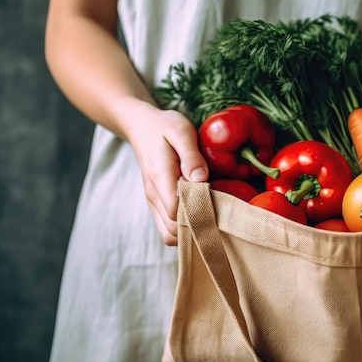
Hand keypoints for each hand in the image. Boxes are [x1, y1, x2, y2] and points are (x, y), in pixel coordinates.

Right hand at [126, 104, 208, 244]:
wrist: (142, 127)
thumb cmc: (164, 127)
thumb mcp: (181, 131)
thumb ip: (191, 156)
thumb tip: (201, 180)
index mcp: (160, 178)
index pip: (177, 212)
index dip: (198, 213)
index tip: (216, 202)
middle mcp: (154, 196)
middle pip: (174, 231)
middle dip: (198, 226)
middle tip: (218, 210)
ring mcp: (154, 203)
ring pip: (170, 235)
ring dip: (191, 231)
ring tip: (210, 213)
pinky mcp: (157, 205)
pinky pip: (169, 228)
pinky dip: (185, 228)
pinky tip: (201, 213)